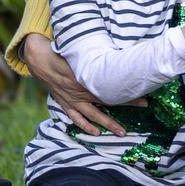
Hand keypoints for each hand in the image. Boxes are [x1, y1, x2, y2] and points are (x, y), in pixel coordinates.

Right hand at [21, 34, 139, 135]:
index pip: (112, 84)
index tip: (144, 89)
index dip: (128, 88)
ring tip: (122, 132)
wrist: (39, 60)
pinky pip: (76, 118)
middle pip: (108, 99)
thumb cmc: (62, 52)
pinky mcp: (65, 103)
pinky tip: (96, 134)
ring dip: (108, 123)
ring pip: (94, 114)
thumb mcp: (81, 51)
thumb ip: (97, 54)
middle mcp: (82, 90)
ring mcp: (73, 99)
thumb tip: (118, 51)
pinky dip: (85, 126)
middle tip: (145, 105)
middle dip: (128, 103)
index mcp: (87, 76)